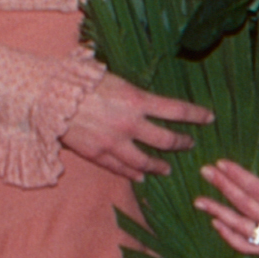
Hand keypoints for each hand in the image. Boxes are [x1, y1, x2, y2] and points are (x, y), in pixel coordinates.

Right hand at [64, 74, 213, 180]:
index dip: (196, 115)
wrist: (49, 97)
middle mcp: (130, 124)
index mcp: (137, 100)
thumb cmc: (82, 82)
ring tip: (167, 168)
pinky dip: (132, 173)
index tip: (209, 118)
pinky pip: (120, 168)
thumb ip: (136, 95)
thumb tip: (150, 102)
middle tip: (190, 144)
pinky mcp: (97, 154)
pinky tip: (140, 177)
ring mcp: (114, 142)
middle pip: (166, 140)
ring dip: (158, 166)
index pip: (177, 110)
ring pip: (144, 161)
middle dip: (181, 143)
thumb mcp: (116, 80)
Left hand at [198, 136, 258, 257]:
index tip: (221, 164)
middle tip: (205, 173)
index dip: (238, 176)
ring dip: (219, 213)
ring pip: (243, 228)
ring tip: (200, 201)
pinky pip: (249, 247)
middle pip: (246, 206)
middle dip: (224, 188)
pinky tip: (216, 224)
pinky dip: (231, 238)